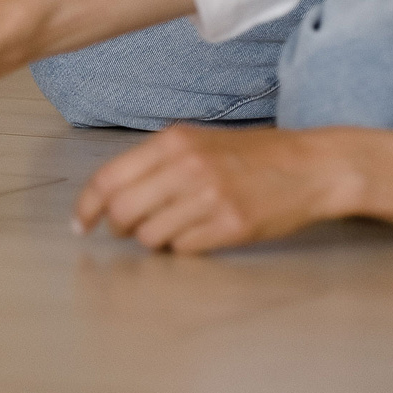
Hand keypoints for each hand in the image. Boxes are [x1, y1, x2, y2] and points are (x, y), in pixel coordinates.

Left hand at [71, 125, 392, 250]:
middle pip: (125, 213)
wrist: (312, 166)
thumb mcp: (199, 141)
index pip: (110, 178)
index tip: (80, 225)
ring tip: (179, 227)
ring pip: (152, 237)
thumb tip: (111, 196)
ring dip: (156, 240)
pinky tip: (202, 234)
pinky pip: (185, 250)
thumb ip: (156, 162)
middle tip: (131, 232)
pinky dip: (185, 248)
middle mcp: (187, 167)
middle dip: (121, 229)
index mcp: (173, 142)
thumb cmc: (252, 155)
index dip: (87, 206)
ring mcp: (210, 197)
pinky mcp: (231, 226)